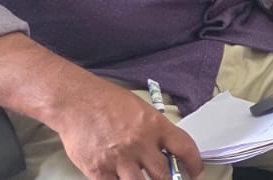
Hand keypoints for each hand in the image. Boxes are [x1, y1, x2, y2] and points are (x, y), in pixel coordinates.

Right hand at [50, 79, 204, 179]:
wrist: (76, 102)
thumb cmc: (109, 102)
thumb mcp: (142, 110)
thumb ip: (156, 132)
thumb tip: (168, 153)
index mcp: (155, 125)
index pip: (185, 148)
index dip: (195, 164)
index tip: (196, 173)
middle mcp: (140, 143)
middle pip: (164, 174)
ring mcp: (119, 158)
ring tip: (145, 179)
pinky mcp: (98, 170)